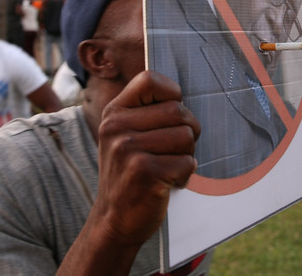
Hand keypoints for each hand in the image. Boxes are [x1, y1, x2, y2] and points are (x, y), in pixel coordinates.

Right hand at [91, 71, 200, 248]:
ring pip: (186, 136)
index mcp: (114, 113)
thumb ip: (146, 113)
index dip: (171, 93)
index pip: (149, 79)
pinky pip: (187, 162)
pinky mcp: (144, 172)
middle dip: (188, 132)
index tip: (170, 115)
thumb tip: (181, 95)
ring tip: (168, 167)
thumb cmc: (129, 174)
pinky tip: (167, 183)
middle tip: (175, 151)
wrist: (113, 220)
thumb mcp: (125, 136)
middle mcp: (117, 127)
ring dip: (186, 155)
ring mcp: (128, 149)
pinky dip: (184, 175)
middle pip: (178, 111)